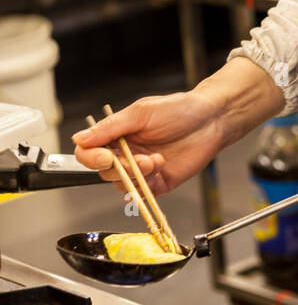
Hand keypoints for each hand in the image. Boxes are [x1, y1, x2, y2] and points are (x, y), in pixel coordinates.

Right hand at [72, 91, 224, 195]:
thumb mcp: (141, 112)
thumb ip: (110, 127)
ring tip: (156, 160)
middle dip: (120, 168)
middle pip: (103, 172)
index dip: (91, 158)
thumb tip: (79, 138)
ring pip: (121, 185)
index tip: (107, 157)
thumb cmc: (179, 109)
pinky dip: (147, 186)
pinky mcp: (158, 182)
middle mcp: (126, 153)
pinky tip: (161, 168)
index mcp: (117, 134)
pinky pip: (141, 194)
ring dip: (136, 176)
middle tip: (141, 158)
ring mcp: (141, 169)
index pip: (88, 152)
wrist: (211, 120)